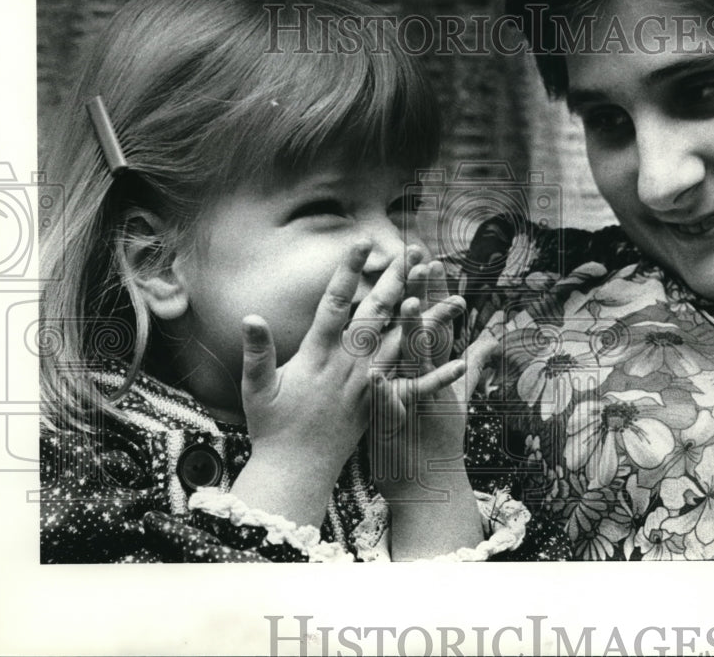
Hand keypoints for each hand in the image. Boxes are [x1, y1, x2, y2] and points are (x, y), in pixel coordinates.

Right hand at [230, 242, 462, 526]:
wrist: (294, 471)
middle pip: (377, 315)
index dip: (348, 271)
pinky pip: (415, 390)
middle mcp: (347, 365)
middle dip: (396, 281)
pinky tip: (462, 362)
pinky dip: (438, 377)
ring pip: (404, 345)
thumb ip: (257, 350)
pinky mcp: (381, 406)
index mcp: (317, 354)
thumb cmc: (271, 426)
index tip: (360, 241)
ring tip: (452, 297)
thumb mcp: (257, 386)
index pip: (334, 303)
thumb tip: (250, 316)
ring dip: (429, 321)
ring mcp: (368, 385)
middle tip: (413, 252)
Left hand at [369, 260, 497, 500]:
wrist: (432, 489)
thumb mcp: (459, 398)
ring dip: (410, 335)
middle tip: (423, 261)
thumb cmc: (437, 440)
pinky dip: (387, 394)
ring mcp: (419, 405)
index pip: (437, 323)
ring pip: (414, 365)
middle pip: (430, 332)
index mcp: (438, 371)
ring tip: (401, 303)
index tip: (429, 258)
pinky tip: (377, 375)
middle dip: (426, 297)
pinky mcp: (401, 431)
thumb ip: (472, 366)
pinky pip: (393, 410)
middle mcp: (432, 382)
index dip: (432, 291)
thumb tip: (493, 339)